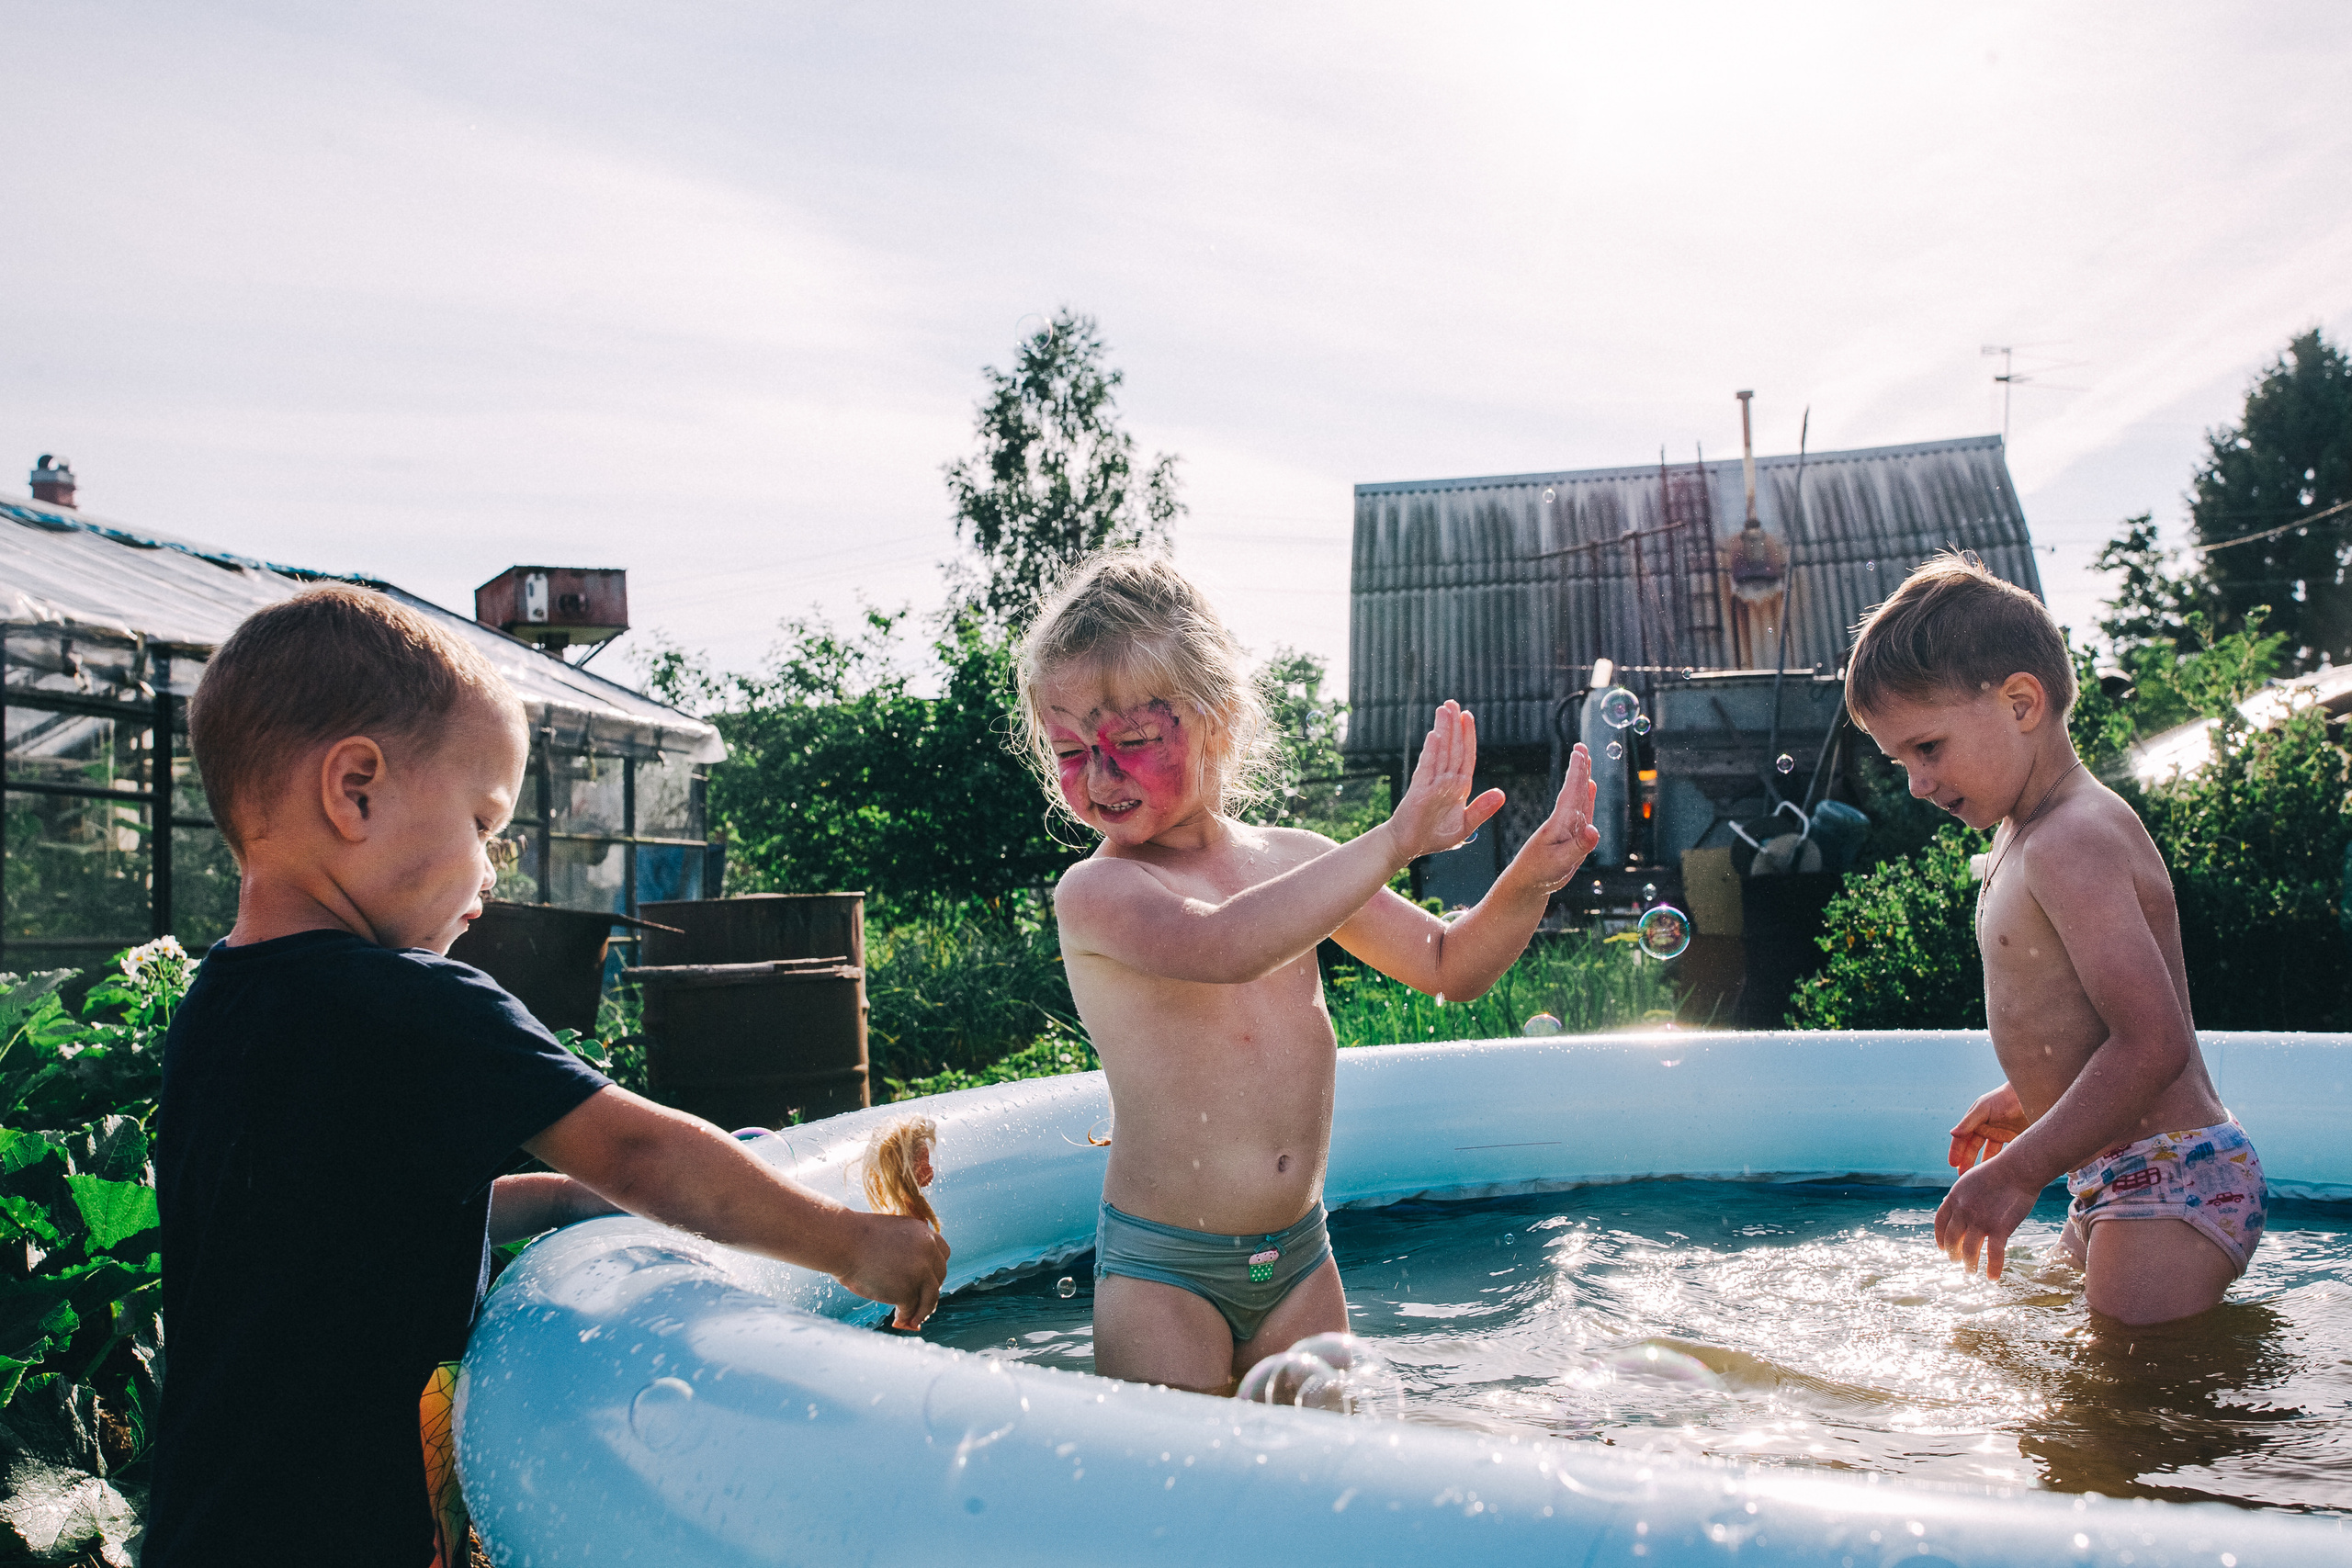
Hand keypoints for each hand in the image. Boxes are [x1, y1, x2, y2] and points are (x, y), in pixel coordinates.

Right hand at [836, 1211, 949, 1329]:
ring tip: (914, 1319)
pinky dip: (905, 1317)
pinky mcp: (907, 1290)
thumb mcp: (892, 1234)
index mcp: (924, 1233)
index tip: (927, 1281)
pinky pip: (911, 1309)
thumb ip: (907, 1249)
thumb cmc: (857, 1239)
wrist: (843, 1242)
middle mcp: (928, 1251)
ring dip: (923, 1310)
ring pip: (931, 1297)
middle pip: (939, 1277)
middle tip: (919, 1304)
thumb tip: (912, 1275)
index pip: (943, 1255)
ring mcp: (920, 1271)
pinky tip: (897, 1320)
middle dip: (929, 1291)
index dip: (935, 1270)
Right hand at [1388, 701, 1504, 860]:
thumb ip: (1482, 810)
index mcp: (1459, 786)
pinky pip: (1427, 767)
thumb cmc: (1435, 836)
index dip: (1468, 736)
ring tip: (1444, 709)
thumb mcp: (1465, 825)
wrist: (1409, 846)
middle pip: (1453, 747)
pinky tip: (1435, 736)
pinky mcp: (1419, 790)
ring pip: (1441, 752)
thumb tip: (1501, 793)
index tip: (1468, 716)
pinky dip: (1431, 751)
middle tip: (1452, 702)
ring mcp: (1431, 783)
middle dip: (1454, 725)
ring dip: (1443, 730)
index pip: (1466, 756)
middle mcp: (1445, 780)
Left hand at [1503, 743, 1600, 894]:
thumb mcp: (1561, 864)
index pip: (1570, 793)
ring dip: (1582, 779)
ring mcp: (1566, 828)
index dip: (1576, 772)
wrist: (1526, 885)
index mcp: (1559, 824)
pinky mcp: (1569, 835)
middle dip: (1579, 769)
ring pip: (1577, 798)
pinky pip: (1580, 812)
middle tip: (1581, 747)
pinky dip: (1586, 797)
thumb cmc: (1540, 875)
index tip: (1579, 751)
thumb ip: (1579, 847)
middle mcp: (1563, 822)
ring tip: (1586, 761)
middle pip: (1573, 791)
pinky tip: (1589, 788)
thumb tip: (1594, 830)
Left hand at [1933, 1154, 2039, 1281]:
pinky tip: (1992, 1279)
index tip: (1941, 1247)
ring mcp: (1980, 1221)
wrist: (2018, 1169)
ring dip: (1969, 1264)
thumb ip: (1961, 1195)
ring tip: (1970, 1271)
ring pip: (1969, 1250)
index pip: (1940, 1223)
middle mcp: (1963, 1211)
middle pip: (1952, 1239)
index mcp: (1954, 1198)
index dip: (1940, 1237)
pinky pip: (1994, 1255)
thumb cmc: (1998, 1171)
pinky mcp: (2000, 1229)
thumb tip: (1954, 1205)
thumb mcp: (1970, 1179)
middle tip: (1956, 1262)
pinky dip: (1993, 1269)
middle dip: (1952, 1253)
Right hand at [1948, 1081, 2027, 1170]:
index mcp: (1975, 1121)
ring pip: (1989, 1153)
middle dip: (1967, 1161)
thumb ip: (1969, 1122)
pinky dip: (2000, 1162)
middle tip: (1964, 1176)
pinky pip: (2005, 1153)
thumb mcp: (1983, 1108)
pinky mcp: (2014, 1138)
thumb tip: (1952, 1133)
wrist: (2030, 1095)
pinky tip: (1999, 1171)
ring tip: (1981, 1177)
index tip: (1953, 1164)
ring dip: (1984, 1164)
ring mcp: (2000, 1134)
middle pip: (1973, 1148)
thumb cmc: (2004, 1098)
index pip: (1963, 1139)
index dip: (1957, 1151)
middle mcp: (1986, 1128)